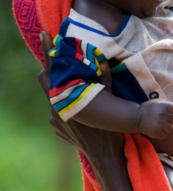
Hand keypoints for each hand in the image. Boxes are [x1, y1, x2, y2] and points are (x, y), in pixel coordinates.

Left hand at [38, 31, 118, 154]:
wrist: (104, 157)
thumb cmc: (109, 129)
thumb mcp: (110, 101)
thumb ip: (105, 80)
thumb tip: (102, 60)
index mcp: (65, 97)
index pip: (53, 69)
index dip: (49, 50)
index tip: (44, 34)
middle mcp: (55, 107)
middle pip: (45, 79)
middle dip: (51, 66)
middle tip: (59, 55)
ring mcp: (54, 119)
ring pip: (52, 95)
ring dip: (59, 86)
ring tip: (71, 80)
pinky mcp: (57, 128)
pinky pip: (57, 110)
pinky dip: (64, 103)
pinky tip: (77, 104)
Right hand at [137, 99, 172, 138]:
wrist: (136, 117)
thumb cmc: (147, 109)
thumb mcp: (156, 101)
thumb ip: (165, 103)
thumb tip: (171, 109)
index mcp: (164, 106)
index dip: (169, 111)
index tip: (164, 112)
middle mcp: (164, 114)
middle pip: (172, 119)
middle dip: (167, 119)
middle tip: (160, 119)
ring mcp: (161, 124)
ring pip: (170, 128)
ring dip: (166, 127)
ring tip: (159, 126)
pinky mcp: (157, 132)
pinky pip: (164, 135)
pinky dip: (161, 134)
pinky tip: (157, 130)